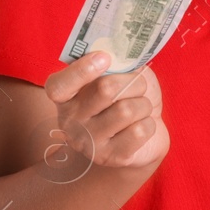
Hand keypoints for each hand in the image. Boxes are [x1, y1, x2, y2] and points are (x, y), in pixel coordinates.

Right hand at [43, 53, 167, 169]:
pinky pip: (140, 131)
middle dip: (133, 81)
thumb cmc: (125, 98)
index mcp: (65, 97)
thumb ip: (114, 62)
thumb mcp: (116, 75)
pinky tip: (141, 126)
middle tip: (139, 84)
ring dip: (144, 104)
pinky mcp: (112, 158)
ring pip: (127, 110)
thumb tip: (126, 51)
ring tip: (141, 108)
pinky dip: (149, 124)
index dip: (82, 70)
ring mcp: (89, 143)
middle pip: (106, 89)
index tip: (105, 57)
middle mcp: (71, 121)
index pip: (59, 86)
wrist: (138, 138)